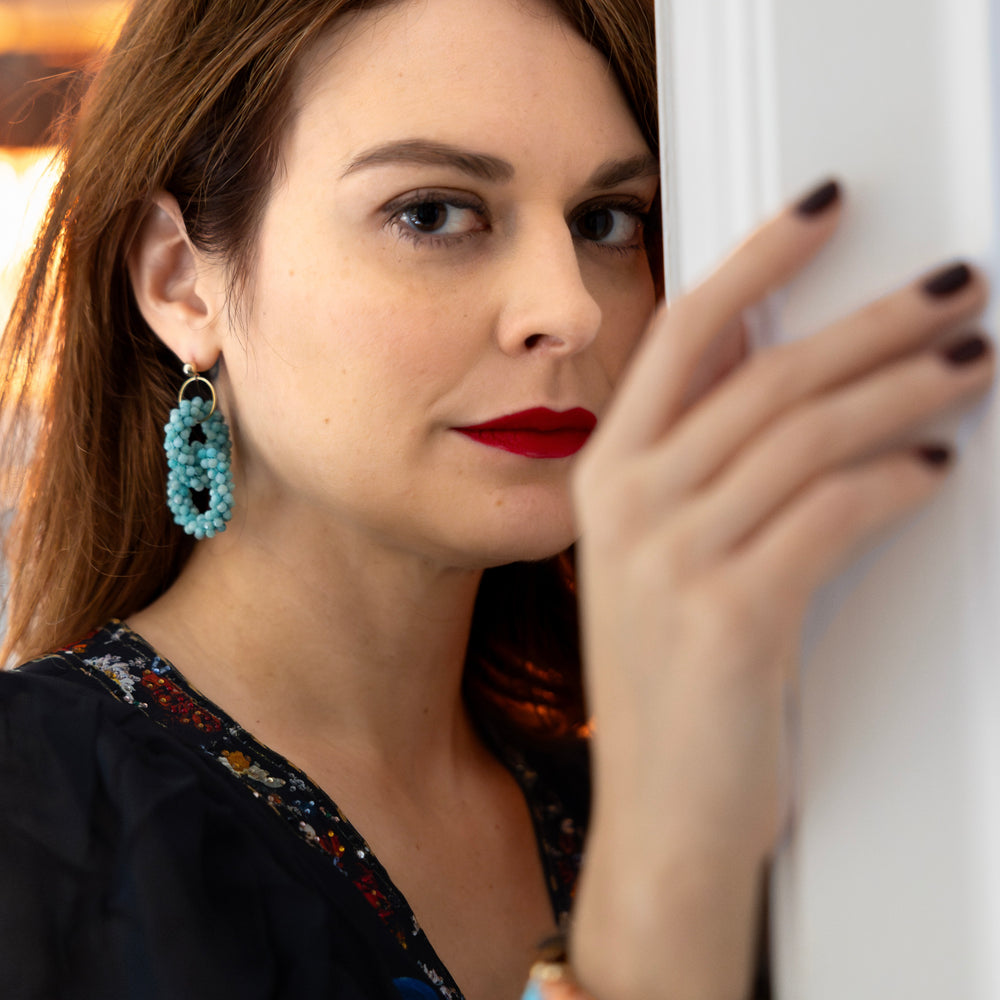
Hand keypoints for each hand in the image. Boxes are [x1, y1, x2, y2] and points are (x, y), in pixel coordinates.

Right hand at [569, 183, 991, 999]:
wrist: (660, 809)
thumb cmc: (670, 683)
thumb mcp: (659, 559)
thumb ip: (706, 469)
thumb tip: (795, 385)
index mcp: (609, 476)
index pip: (685, 336)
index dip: (759, 262)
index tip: (822, 212)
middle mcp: (632, 503)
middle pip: (766, 374)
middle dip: (871, 318)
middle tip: (952, 286)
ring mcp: (673, 556)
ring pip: (808, 434)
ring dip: (905, 388)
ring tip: (970, 358)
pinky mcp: (730, 613)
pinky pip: (831, 514)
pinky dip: (895, 480)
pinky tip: (933, 465)